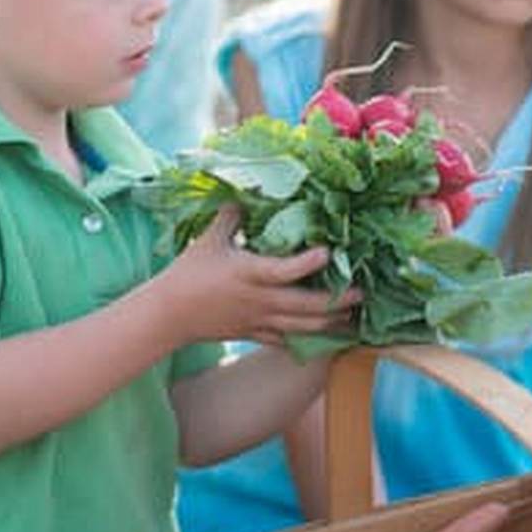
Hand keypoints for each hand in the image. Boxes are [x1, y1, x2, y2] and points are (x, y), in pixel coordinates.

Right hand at [159, 206, 356, 345]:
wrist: (169, 314)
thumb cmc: (188, 273)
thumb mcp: (209, 238)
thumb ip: (232, 215)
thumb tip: (247, 191)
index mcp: (249, 273)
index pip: (284, 270)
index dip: (308, 262)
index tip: (329, 251)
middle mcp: (259, 300)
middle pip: (306, 306)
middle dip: (337, 300)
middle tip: (362, 291)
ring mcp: (259, 321)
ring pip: (303, 328)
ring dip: (331, 324)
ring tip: (353, 317)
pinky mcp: (255, 335)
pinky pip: (287, 341)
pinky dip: (309, 340)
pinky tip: (327, 337)